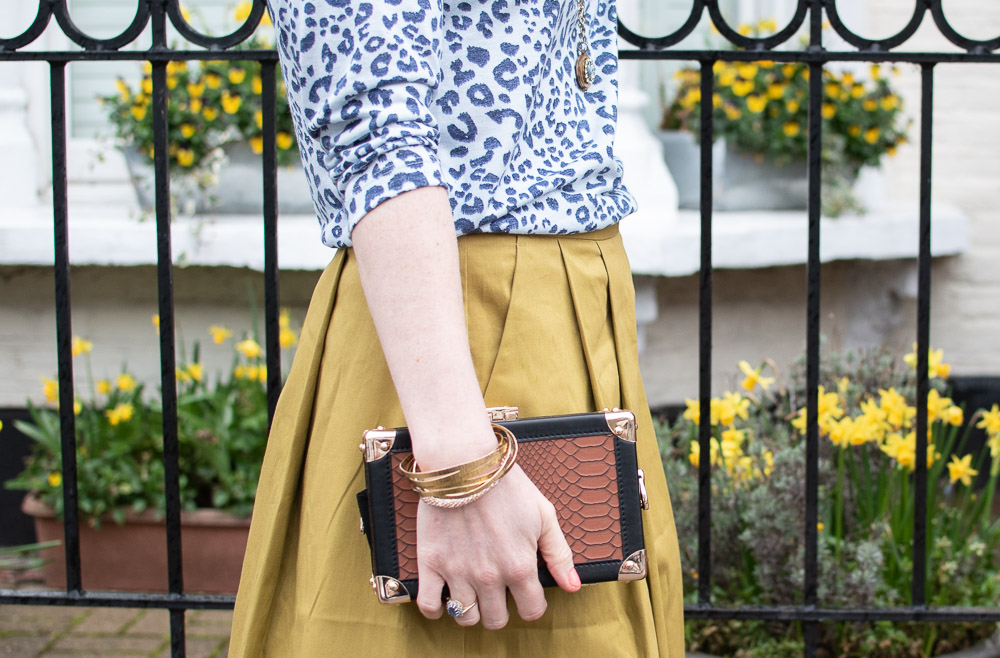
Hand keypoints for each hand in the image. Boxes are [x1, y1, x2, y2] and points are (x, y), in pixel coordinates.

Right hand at [414, 465, 581, 628]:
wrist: (464, 462)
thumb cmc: (506, 485)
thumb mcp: (544, 514)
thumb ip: (559, 554)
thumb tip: (572, 586)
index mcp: (520, 566)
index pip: (532, 610)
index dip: (532, 604)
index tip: (526, 594)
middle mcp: (490, 576)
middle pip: (497, 620)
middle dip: (501, 610)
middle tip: (498, 592)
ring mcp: (457, 572)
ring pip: (466, 617)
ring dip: (472, 611)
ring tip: (473, 593)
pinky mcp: (430, 563)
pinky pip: (429, 605)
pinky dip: (437, 610)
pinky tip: (445, 598)